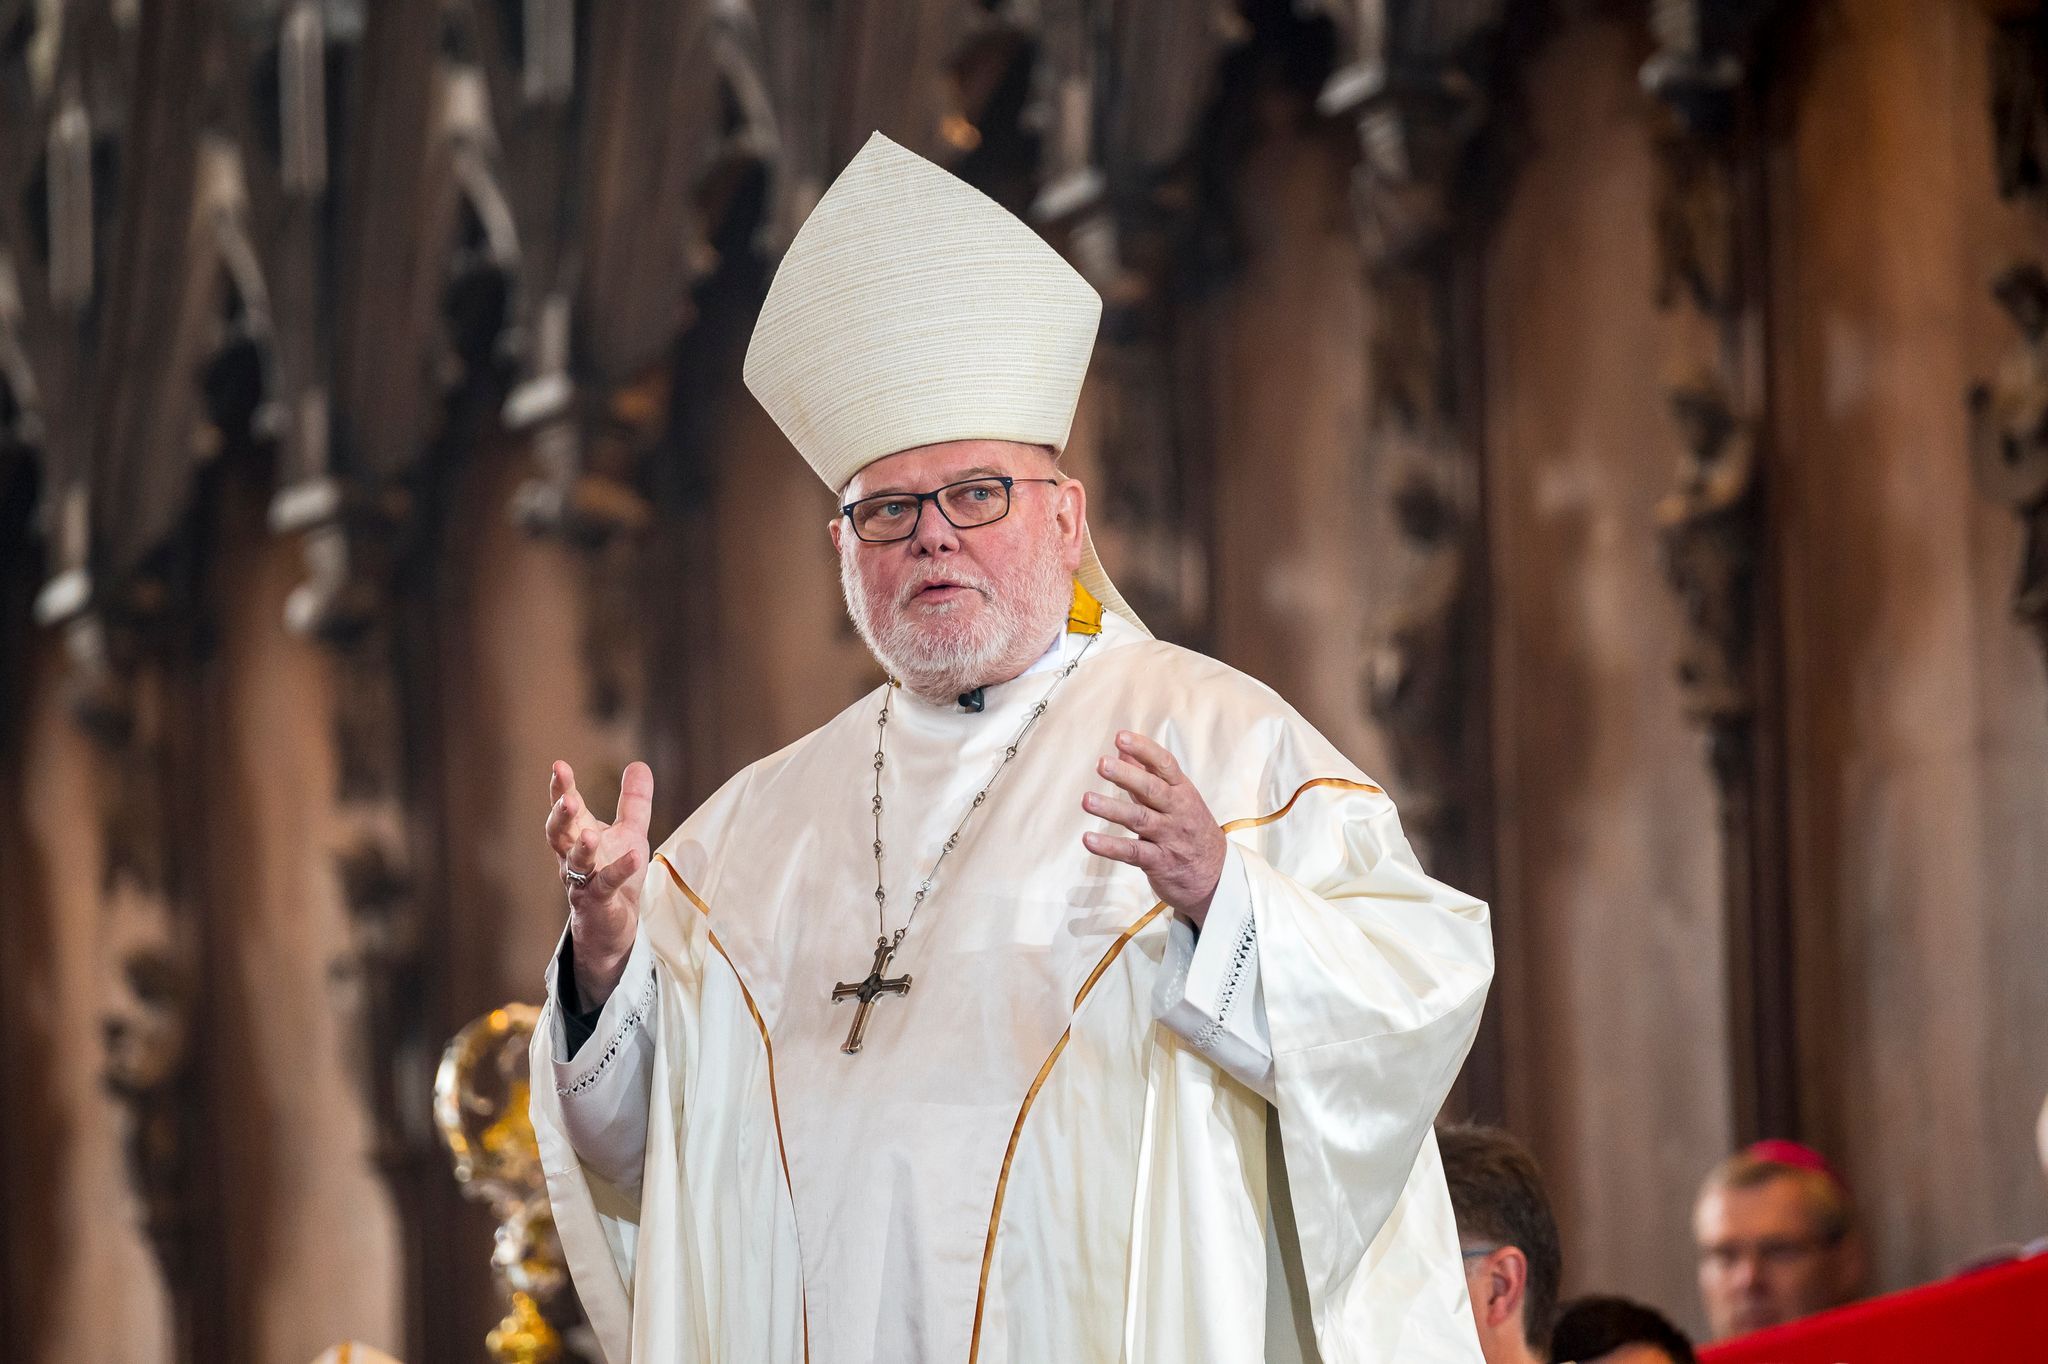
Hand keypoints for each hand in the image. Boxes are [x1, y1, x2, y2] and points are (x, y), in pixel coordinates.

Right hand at [546, 759, 652, 1008]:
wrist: (613, 926)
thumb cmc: (616, 874)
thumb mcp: (630, 833)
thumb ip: (633, 801)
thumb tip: (638, 764)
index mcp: (578, 836)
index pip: (566, 809)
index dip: (561, 788)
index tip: (558, 765)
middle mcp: (573, 858)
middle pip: (559, 835)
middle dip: (561, 816)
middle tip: (568, 800)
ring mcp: (583, 881)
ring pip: (574, 863)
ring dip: (581, 848)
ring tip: (590, 833)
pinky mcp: (599, 902)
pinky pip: (606, 885)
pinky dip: (620, 870)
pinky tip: (636, 856)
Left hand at [1080, 731, 1226, 927]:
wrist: (1217, 876)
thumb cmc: (1190, 829)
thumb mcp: (1176, 798)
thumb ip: (1147, 774)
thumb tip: (1122, 748)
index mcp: (1182, 791)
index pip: (1164, 765)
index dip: (1144, 750)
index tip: (1121, 737)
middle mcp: (1177, 811)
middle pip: (1152, 790)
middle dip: (1127, 776)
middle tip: (1102, 764)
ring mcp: (1169, 837)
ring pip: (1140, 820)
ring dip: (1112, 809)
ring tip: (1087, 800)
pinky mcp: (1160, 862)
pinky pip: (1133, 852)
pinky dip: (1110, 847)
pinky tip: (1089, 840)